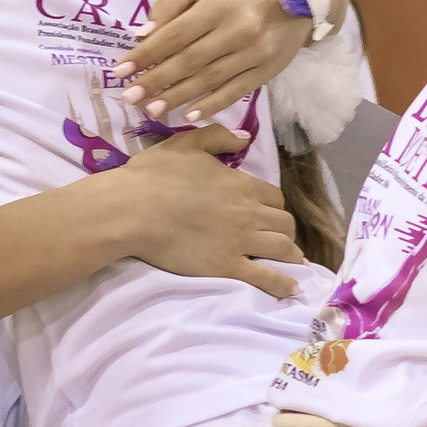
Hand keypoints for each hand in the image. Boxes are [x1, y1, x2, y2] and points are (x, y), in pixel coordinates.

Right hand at [103, 127, 302, 298]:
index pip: (275, 198)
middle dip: (286, 231)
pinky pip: (265, 277)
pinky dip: (283, 283)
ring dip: (292, 256)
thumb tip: (245, 137)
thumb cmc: (154, 175)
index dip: (274, 207)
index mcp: (241, 184)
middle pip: (285, 224)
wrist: (133, 208)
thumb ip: (219, 137)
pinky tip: (291, 288)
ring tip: (293, 264)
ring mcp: (240, 241)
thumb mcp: (186, 143)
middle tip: (278, 239)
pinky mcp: (227, 266)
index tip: (267, 214)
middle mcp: (248, 213)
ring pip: (283, 249)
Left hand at [114, 0, 308, 122]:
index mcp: (217, 4)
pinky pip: (235, 92)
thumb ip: (170, 5)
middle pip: (189, 61)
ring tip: (152, 110)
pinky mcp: (266, 71)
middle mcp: (237, 29)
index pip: (174, 34)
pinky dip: (211, 105)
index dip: (145, 55)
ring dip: (178, 97)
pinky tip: (190, 115)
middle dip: (156, 81)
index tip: (120, 71)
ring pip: (209, 80)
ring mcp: (253, 53)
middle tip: (130, 97)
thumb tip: (143, 35)